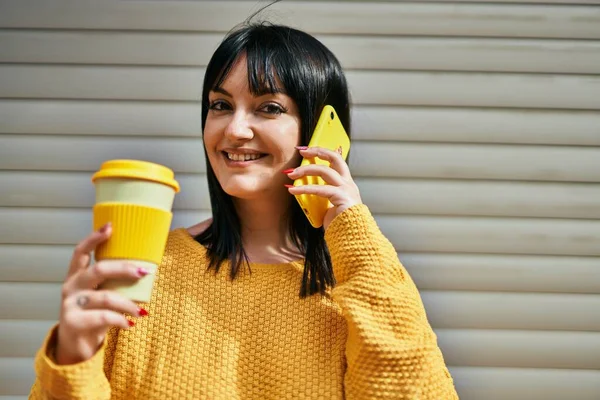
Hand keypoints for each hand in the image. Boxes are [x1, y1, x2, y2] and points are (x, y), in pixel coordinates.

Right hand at [55, 223, 148, 364]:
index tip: (110, 227)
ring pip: (105, 296)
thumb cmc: (93, 316)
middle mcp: (70, 287)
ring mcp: (70, 304)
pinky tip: (130, 324)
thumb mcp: (100, 295)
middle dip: (124, 269)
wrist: (75, 348)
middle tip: (143, 273)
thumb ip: (112, 283)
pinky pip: (104, 317)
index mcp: (76, 276)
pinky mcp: (73, 322)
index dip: (94, 238)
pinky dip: (121, 320)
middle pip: (98, 270)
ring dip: (128, 304)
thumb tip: (145, 271)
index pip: (80, 252)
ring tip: (142, 311)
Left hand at [285, 146, 361, 229]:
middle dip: (317, 151)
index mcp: (346, 184)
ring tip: (291, 175)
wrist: (351, 237)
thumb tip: (302, 188)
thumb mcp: (329, 205)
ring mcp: (346, 189)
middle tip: (301, 152)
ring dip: (305, 170)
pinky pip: (319, 189)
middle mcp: (348, 183)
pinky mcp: (341, 197)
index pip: (336, 160)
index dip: (322, 152)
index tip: (306, 150)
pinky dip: (304, 189)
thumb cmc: (339, 224)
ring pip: (324, 171)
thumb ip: (321, 194)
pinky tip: (292, 190)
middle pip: (335, 158)